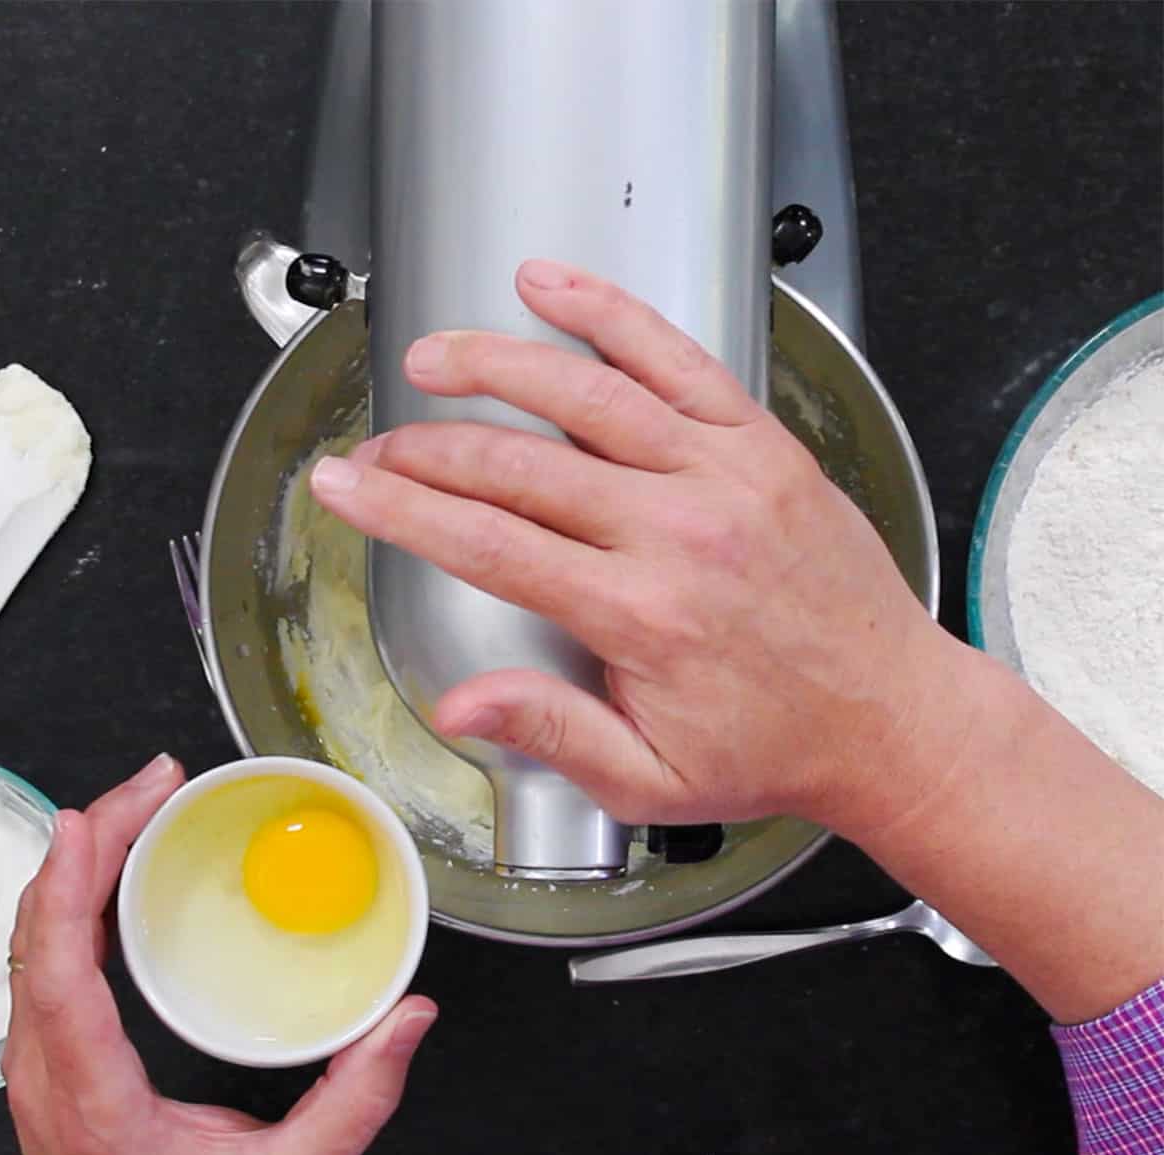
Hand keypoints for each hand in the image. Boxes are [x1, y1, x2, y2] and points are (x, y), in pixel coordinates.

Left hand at [2, 754, 436, 1154]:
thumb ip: (355, 1101)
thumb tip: (409, 1017)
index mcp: (96, 1105)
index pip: (60, 979)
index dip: (69, 889)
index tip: (90, 821)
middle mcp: (48, 1082)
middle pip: (40, 938)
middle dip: (88, 844)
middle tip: (153, 785)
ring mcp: (40, 1074)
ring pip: (34, 945)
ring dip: (77, 866)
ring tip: (136, 807)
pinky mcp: (53, 1066)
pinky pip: (48, 964)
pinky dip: (74, 901)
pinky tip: (111, 873)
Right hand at [310, 260, 952, 830]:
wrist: (889, 715)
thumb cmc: (775, 746)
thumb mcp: (653, 782)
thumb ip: (553, 731)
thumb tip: (463, 704)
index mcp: (641, 615)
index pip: (488, 543)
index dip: (401, 508)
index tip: (348, 484)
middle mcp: (679, 532)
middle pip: (518, 465)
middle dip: (428, 448)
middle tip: (379, 443)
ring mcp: (725, 475)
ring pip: (588, 394)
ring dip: (498, 365)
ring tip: (435, 356)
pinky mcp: (761, 444)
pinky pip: (678, 359)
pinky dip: (611, 315)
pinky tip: (555, 288)